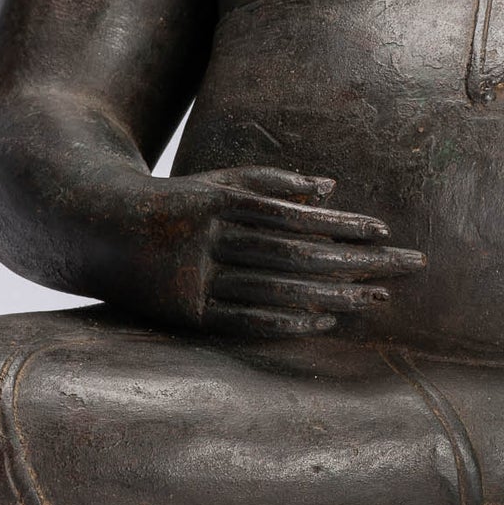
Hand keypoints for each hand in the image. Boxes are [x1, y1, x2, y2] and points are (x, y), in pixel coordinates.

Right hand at [134, 164, 424, 336]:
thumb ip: (273, 182)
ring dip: (333, 297)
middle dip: (355, 261)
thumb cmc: (176, 204)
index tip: (382, 229)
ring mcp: (199, 280)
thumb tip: (330, 188)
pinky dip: (289, 322)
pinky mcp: (190, 314)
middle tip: (405, 265)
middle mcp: (212, 241)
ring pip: (278, 291)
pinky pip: (247, 322)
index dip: (341, 224)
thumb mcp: (219, 184)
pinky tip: (325, 321)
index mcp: (221, 203)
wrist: (97, 232)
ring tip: (377, 299)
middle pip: (296, 255)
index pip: (296, 216)